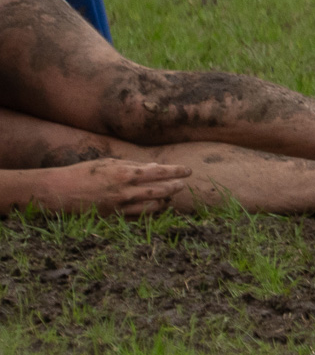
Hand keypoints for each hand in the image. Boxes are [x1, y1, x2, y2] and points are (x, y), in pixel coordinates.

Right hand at [37, 159, 191, 215]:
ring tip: (170, 198)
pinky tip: (155, 211)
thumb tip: (155, 167)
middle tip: (183, 185)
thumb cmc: (83, 173)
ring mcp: (119, 208)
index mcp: (125, 174)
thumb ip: (133, 166)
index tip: (188, 171)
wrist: (58, 192)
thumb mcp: (109, 163)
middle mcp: (125, 192)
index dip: (176, 171)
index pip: (159, 172)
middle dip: (174, 188)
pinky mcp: (112, 220)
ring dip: (164, 203)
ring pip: (151, 208)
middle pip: (159, 191)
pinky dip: (149, 215)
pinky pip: (137, 220)